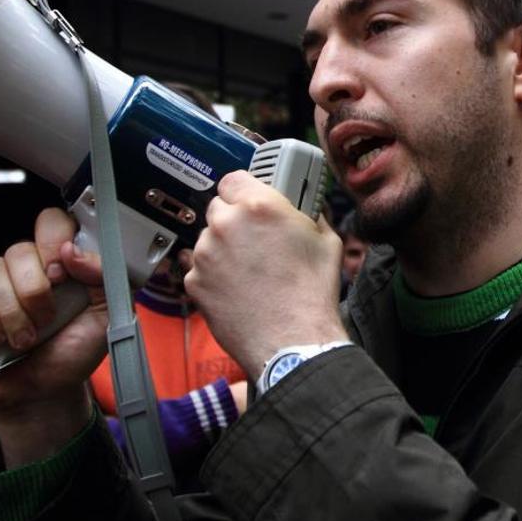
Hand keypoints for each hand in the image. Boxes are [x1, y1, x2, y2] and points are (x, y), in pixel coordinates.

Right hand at [0, 208, 106, 461]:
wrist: (45, 392)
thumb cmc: (74, 351)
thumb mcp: (107, 316)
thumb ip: (103, 276)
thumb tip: (72, 250)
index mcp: (59, 261)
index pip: (52, 222)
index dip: (54, 242)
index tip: (62, 276)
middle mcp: (24, 266)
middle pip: (19, 250)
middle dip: (36, 293)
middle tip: (47, 321)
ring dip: (13, 315)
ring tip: (26, 340)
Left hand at [184, 171, 345, 376]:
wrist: (292, 342)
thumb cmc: (312, 295)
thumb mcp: (326, 242)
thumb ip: (310, 216)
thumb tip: (307, 210)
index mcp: (260, 206)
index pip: (234, 179)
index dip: (243, 191)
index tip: (249, 201)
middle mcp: (226, 224)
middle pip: (219, 207)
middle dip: (234, 220)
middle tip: (255, 240)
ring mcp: (206, 254)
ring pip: (208, 239)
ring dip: (223, 248)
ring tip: (249, 271)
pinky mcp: (194, 282)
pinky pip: (200, 268)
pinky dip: (214, 275)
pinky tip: (237, 289)